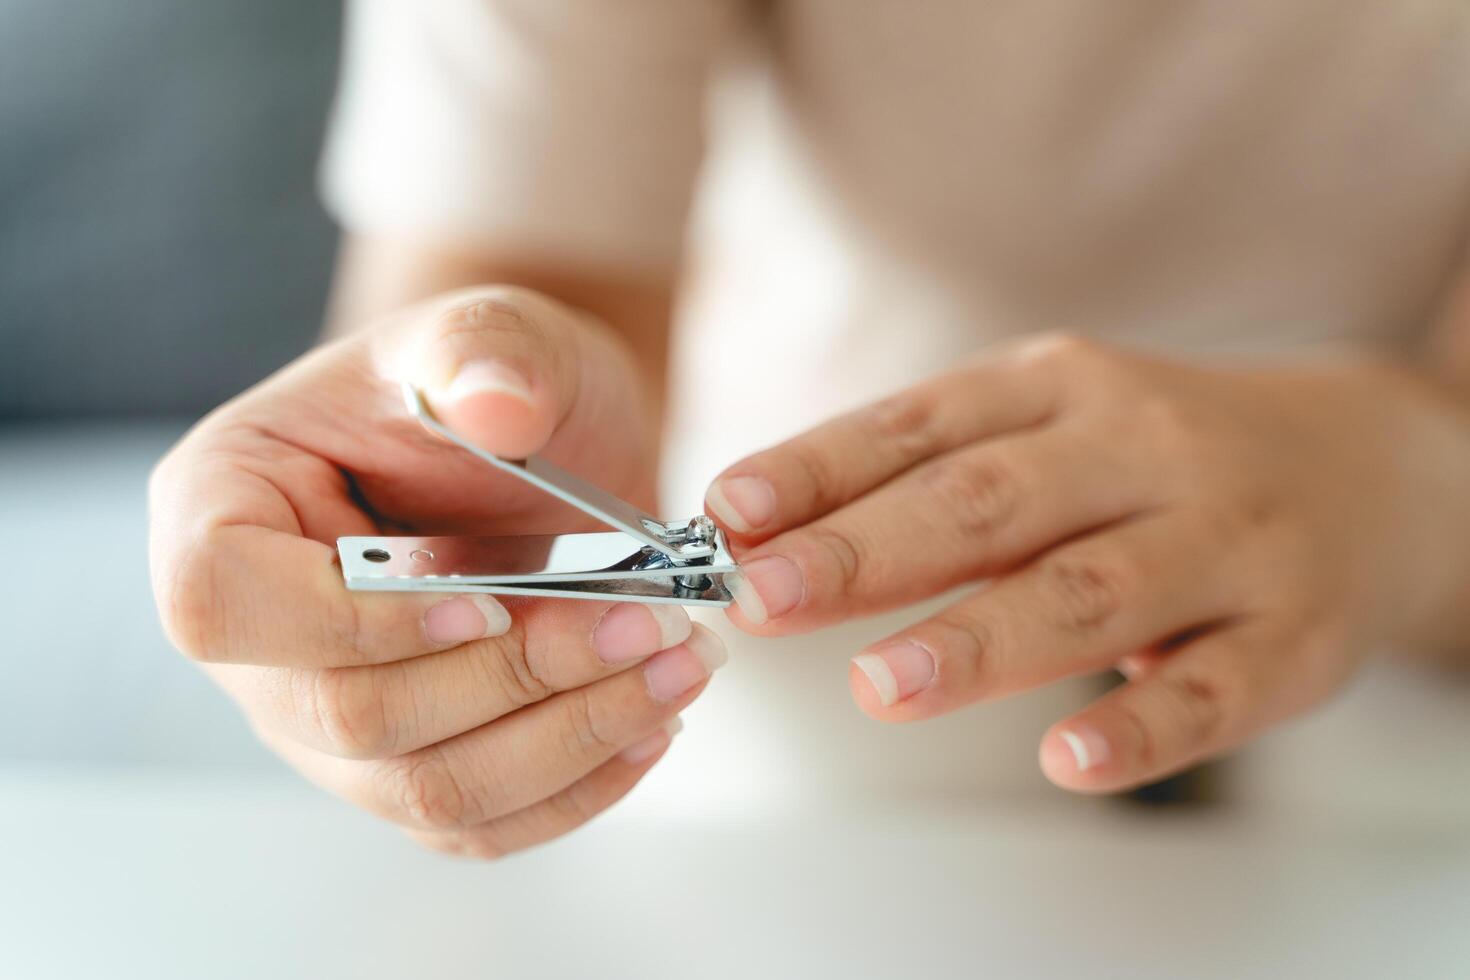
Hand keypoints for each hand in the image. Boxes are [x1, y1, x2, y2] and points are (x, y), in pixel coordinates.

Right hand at [149, 286, 725, 857]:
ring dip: (566, 740)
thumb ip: (485, 352)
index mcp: (225, 509)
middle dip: (515, 681)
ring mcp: (328, 717)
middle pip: (351, 719)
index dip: (354, 623)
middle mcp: (261, 638)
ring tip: (678, 669)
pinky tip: (650, 722)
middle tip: (649, 626)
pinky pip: (478, 820)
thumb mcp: (490, 332)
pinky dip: (574, 785)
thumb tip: (497, 405)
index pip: (227, 604)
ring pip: (425, 789)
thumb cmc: (490, 378)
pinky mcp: (410, 762)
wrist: (541, 438)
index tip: (487, 603)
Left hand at [704, 335, 1469, 791]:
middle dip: (868, 551)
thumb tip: (761, 534)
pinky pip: (1212, 692)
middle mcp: (1143, 449)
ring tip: (880, 685)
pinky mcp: (1293, 638)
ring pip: (1091, 591)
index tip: (728, 513)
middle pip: (991, 502)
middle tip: (764, 596)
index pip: (920, 425)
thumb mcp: (1045, 429)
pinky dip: (1138, 729)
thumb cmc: (1151, 458)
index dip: (819, 469)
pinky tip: (1068, 761)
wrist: (1364, 465)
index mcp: (1061, 386)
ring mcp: (1226, 541)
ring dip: (979, 641)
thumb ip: (919, 479)